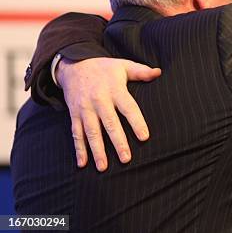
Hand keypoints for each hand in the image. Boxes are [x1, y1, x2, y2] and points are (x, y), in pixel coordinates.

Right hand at [56, 57, 161, 171]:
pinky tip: (82, 164)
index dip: (136, 122)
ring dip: (97, 150)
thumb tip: (158, 72)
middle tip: (126, 159)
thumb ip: (141, 71)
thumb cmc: (104, 68)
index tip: (144, 137)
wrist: (73, 65)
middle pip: (110, 123)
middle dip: (118, 142)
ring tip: (104, 167)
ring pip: (91, 132)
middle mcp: (99, 100)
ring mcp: (85, 109)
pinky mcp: (74, 115)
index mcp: (114, 89)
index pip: (128, 107)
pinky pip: (76, 133)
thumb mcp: (122, 65)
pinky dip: (79, 149)